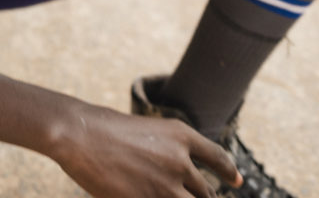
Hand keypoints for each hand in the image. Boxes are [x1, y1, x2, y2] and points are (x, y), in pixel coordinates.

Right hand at [52, 101, 240, 197]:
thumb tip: (178, 171)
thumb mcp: (144, 131)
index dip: (229, 171)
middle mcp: (180, 160)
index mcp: (180, 135)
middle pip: (206, 192)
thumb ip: (165, 151)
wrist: (81, 135)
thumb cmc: (103, 128)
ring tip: (173, 197)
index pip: (216, 156)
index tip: (237, 182)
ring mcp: (166, 186)